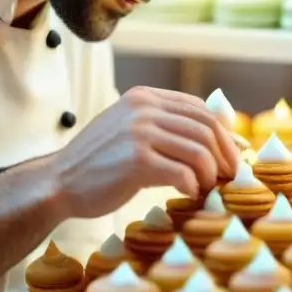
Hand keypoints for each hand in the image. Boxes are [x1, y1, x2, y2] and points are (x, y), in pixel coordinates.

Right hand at [48, 86, 238, 220]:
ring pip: (199, 151)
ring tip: (205, 188)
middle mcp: (143, 109)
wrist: (60, 182)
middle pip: (206, 128)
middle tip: (228, 176)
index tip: (231, 155)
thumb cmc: (98, 162)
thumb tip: (216, 137)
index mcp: (144, 97)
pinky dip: (193, 186)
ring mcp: (140, 133)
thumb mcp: (129, 128)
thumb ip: (162, 125)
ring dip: (210, 174)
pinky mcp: (137, 161)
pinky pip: (183, 174)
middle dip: (225, 154)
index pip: (199, 108)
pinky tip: (188, 194)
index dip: (223, 132)